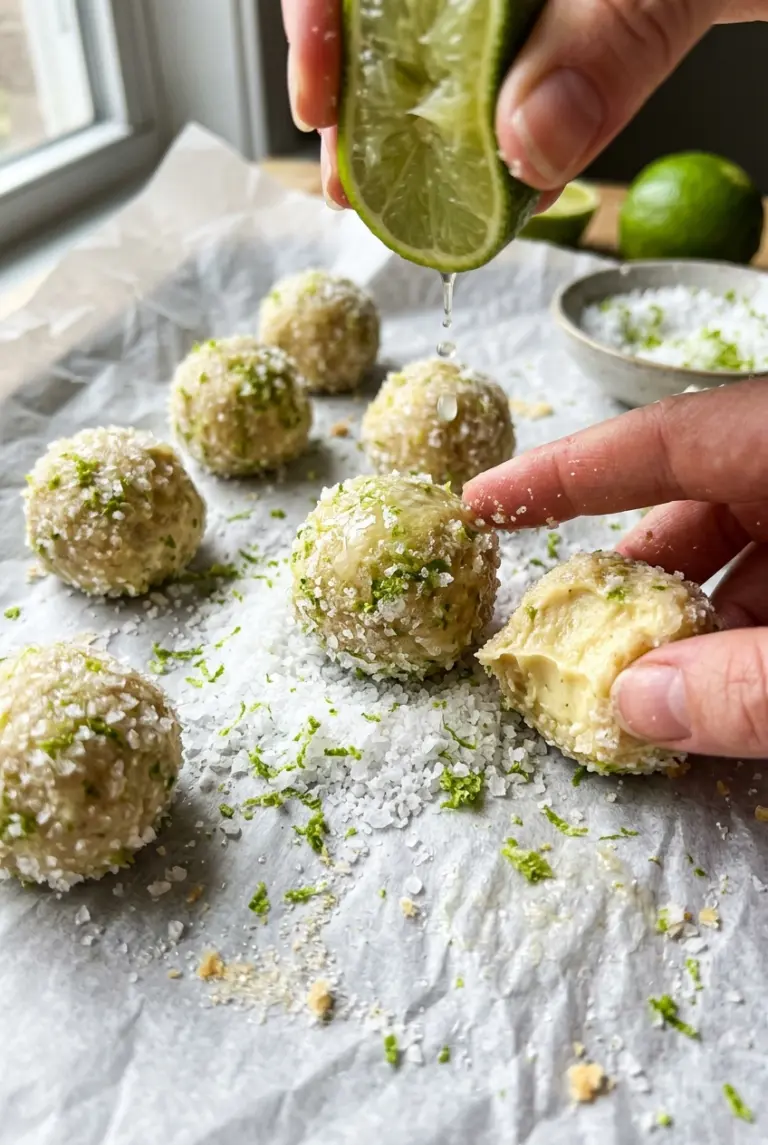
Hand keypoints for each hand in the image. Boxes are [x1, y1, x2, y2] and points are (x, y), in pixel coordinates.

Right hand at [280, 0, 767, 206]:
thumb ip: (612, 34)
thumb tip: (524, 147)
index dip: (316, 8)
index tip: (318, 94)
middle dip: (365, 87)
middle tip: (356, 184)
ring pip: (453, 29)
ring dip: (428, 118)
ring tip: (414, 199)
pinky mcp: (588, 3)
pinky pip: (522, 51)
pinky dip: (504, 114)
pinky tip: (500, 167)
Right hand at [463, 382, 767, 759]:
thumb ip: (745, 686)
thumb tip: (634, 706)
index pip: (663, 439)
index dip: (565, 471)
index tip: (482, 502)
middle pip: (698, 503)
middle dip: (632, 574)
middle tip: (573, 631)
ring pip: (746, 552)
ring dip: (694, 619)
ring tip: (649, 684)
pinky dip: (749, 636)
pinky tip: (727, 690)